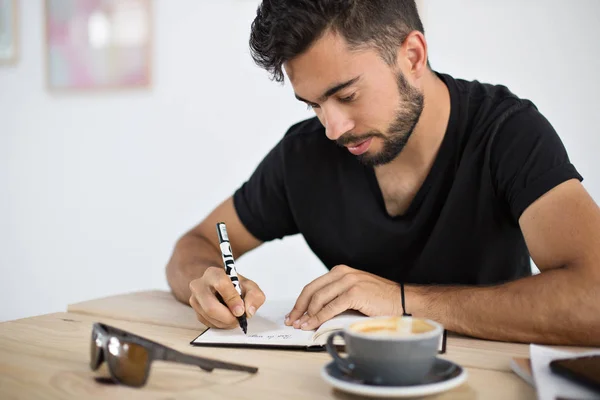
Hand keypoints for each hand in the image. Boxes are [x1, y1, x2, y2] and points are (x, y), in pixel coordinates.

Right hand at [189, 266, 265, 328]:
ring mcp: (195, 298)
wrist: (221, 288)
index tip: (241, 311)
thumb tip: (248, 311)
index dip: (232, 300)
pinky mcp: (195, 310)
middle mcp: (200, 285)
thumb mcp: (250, 287)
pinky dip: (220, 324)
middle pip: (210, 306)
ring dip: (225, 322)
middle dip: (227, 317)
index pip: (221, 285)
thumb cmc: (235, 286)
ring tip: (234, 318)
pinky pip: (207, 322)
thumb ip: (254, 296)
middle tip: (238, 319)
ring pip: (209, 316)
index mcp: (214, 273)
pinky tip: (226, 319)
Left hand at [285, 265, 401, 330]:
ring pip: (318, 299)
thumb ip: (336, 297)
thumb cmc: (380, 300)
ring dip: (307, 315)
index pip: (313, 286)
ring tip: (301, 326)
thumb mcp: (354, 292)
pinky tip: (313, 325)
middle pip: (311, 291)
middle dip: (299, 308)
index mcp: (340, 271)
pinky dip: (319, 318)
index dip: (300, 301)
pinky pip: (330, 307)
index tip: (293, 314)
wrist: (403, 300)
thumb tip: (314, 313)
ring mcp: (348, 282)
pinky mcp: (354, 292)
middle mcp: (342, 273)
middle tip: (291, 321)